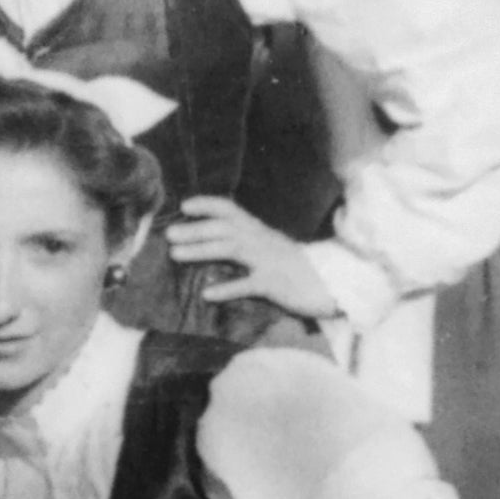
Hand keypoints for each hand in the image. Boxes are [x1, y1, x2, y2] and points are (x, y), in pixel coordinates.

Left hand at [165, 196, 341, 321]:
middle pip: (225, 228)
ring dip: (201, 250)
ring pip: (232, 249)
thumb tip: (209, 244)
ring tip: (175, 255)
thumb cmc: (294, 268)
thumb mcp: (268, 250)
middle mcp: (262, 240)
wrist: (331, 284)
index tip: (184, 205)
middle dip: (195, 229)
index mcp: (259, 231)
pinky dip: (227, 288)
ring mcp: (269, 260)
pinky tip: (207, 293)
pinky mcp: (275, 283)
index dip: (207, 204)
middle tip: (169, 235)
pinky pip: (248, 284)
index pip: (231, 210)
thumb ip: (244, 243)